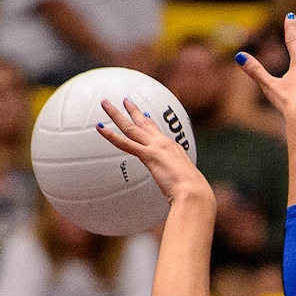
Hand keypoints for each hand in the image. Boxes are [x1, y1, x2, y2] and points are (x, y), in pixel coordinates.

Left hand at [96, 98, 212, 207]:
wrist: (195, 194)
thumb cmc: (194, 194)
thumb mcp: (186, 185)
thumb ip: (179, 184)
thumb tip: (179, 194)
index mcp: (175, 150)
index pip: (159, 133)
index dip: (150, 123)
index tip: (144, 115)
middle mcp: (165, 144)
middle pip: (145, 123)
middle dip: (134, 111)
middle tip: (126, 101)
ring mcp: (156, 147)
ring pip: (131, 127)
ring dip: (116, 114)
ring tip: (105, 104)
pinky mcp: (148, 155)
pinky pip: (125, 143)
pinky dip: (111, 135)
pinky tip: (100, 128)